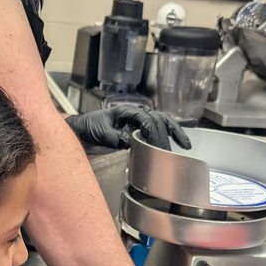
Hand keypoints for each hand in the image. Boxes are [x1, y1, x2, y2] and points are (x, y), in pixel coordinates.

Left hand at [65, 106, 191, 150]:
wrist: (80, 131)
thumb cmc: (88, 128)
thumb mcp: (99, 133)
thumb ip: (114, 137)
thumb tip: (130, 141)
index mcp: (126, 112)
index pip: (146, 120)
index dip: (155, 133)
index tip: (159, 146)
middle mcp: (134, 114)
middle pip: (157, 121)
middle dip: (165, 137)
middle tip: (170, 153)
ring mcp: (137, 122)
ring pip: (161, 123)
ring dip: (173, 132)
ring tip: (184, 144)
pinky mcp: (137, 130)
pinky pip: (156, 130)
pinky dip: (168, 135)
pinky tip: (177, 144)